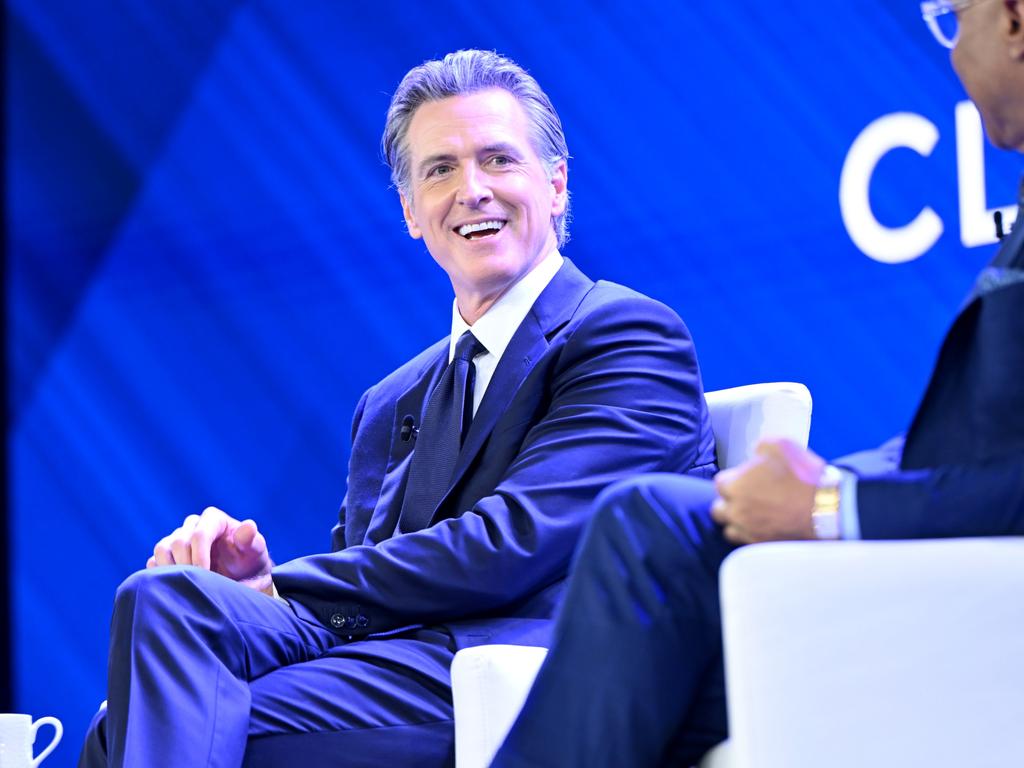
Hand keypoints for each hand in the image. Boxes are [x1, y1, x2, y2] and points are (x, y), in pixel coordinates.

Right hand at [147, 506, 274, 593]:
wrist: (241, 577)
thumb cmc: (249, 561)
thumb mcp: (255, 551)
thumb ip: (251, 539)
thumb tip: (249, 526)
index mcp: (213, 519)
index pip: (199, 533)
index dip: (200, 555)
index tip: (206, 573)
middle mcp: (192, 525)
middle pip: (178, 541)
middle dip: (188, 564)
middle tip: (199, 583)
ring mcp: (177, 539)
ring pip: (162, 549)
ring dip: (171, 568)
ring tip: (187, 584)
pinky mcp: (167, 555)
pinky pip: (154, 561)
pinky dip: (161, 573)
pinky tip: (176, 584)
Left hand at [710, 438, 822, 543]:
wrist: (827, 506)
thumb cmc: (802, 474)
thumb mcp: (778, 445)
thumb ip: (758, 449)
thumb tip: (755, 454)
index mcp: (734, 486)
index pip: (720, 483)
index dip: (734, 479)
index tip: (747, 478)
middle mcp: (736, 511)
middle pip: (718, 509)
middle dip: (729, 502)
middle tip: (747, 497)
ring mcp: (749, 531)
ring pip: (730, 529)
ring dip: (737, 522)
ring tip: (753, 515)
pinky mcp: (763, 546)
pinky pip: (747, 543)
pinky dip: (751, 536)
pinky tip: (763, 527)